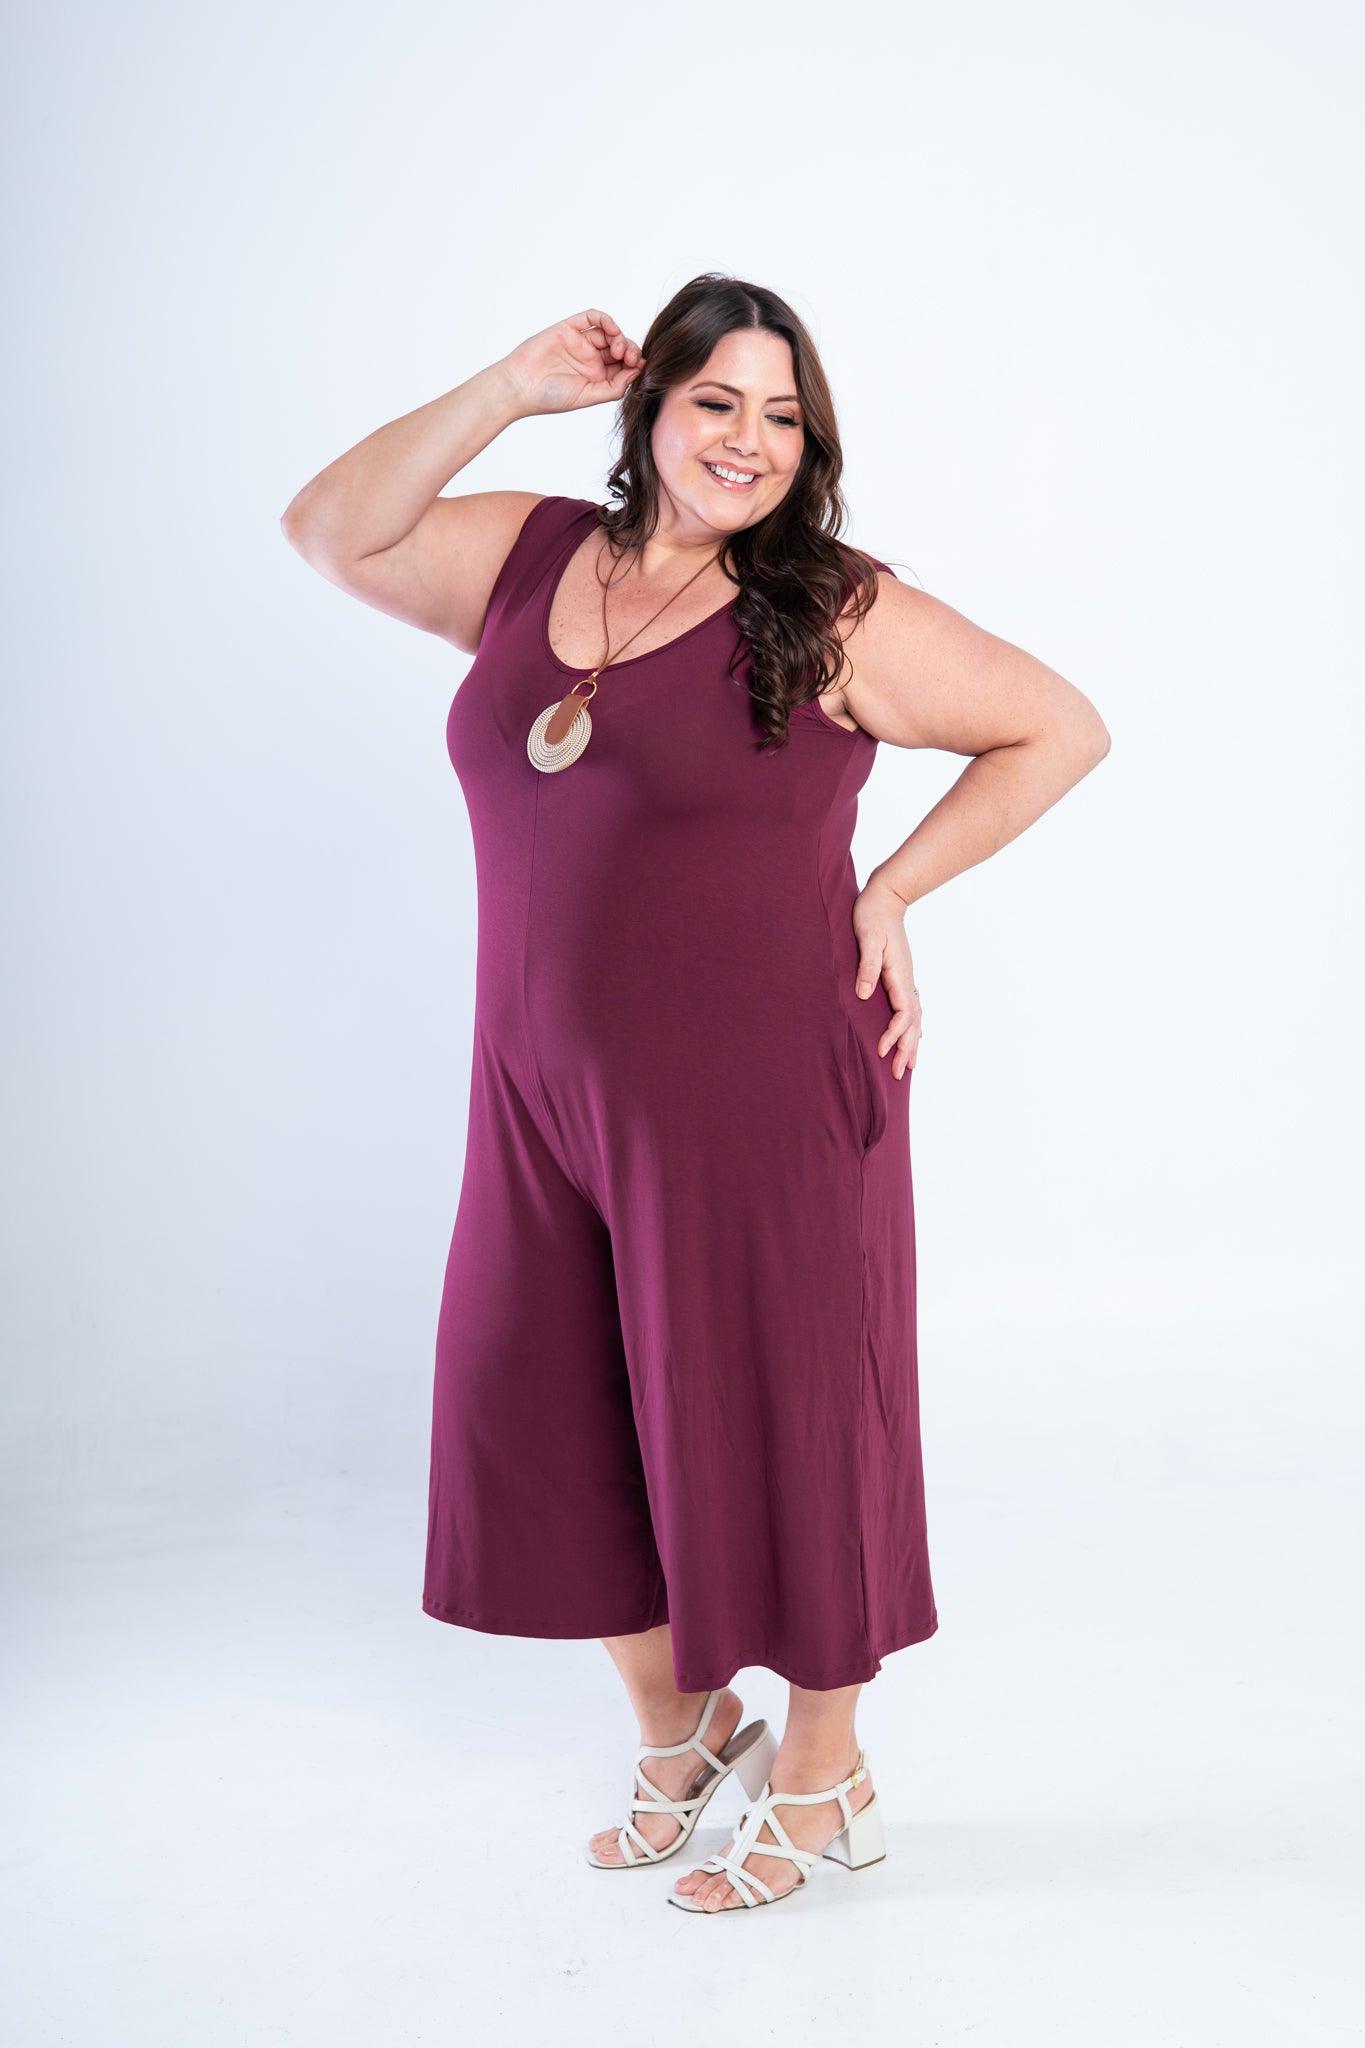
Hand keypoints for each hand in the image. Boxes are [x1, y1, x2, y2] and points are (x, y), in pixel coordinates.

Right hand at [498, 309, 643, 416]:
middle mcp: (590, 359)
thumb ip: (615, 387)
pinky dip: (605, 319)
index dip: (635, 365)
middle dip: (630, 351)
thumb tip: (638, 373)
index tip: (640, 368)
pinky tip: (612, 329)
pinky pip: (591, 317)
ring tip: (620, 349)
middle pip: (620, 348)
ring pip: (608, 332)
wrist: (521, 386)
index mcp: (596, 378)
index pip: (624, 367)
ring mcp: (580, 343)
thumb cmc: (551, 397)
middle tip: (630, 358)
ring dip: (620, 337)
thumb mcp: (589, 396)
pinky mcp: (569, 328)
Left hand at [851, 876, 921, 1077]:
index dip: (894, 1035)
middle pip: (913, 1022)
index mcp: (898, 975)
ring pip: (915, 1018)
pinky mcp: (900, 975)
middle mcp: (906, 980)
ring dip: (912, 1042)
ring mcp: (905, 978)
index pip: (903, 1014)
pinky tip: (910, 1034)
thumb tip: (865, 994)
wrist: (885, 896)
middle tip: (898, 1074)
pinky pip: (911, 1008)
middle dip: (906, 1049)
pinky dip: (912, 1026)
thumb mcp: (867, 938)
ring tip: (909, 1065)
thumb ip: (867, 965)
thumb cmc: (871, 915)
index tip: (880, 1051)